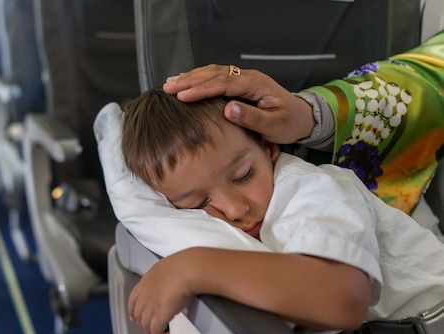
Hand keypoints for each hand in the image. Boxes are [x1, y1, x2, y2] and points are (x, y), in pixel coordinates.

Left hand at [128, 251, 195, 333]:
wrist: (188, 270)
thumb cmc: (183, 266)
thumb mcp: (166, 268)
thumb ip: (162, 278)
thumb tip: (167, 282)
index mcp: (145, 282)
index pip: (133, 299)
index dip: (132, 310)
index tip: (133, 317)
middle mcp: (145, 294)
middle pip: (138, 314)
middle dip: (141, 325)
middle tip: (147, 331)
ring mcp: (151, 305)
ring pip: (145, 325)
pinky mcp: (160, 315)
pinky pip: (155, 330)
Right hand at [162, 64, 315, 143]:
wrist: (301, 117)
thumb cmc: (288, 123)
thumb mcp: (273, 125)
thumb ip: (251, 117)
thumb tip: (228, 109)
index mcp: (255, 85)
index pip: (224, 83)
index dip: (202, 89)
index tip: (183, 96)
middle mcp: (247, 77)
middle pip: (214, 74)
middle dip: (190, 80)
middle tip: (168, 87)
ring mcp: (243, 78)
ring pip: (212, 73)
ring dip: (190, 77)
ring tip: (170, 83)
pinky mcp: (239, 84)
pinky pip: (215, 77)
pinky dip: (198, 79)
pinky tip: (185, 81)